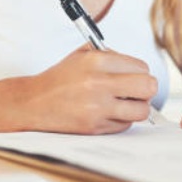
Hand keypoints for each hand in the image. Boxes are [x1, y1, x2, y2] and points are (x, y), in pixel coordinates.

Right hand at [14, 48, 157, 134]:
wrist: (33, 103)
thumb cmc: (61, 78)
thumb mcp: (82, 55)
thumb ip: (112, 55)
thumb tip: (140, 68)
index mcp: (97, 61)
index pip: (141, 67)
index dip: (139, 72)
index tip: (131, 75)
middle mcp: (98, 84)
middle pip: (148, 87)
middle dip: (145, 89)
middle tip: (136, 90)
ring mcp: (97, 108)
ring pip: (141, 110)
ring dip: (136, 107)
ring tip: (124, 103)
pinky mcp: (95, 127)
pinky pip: (125, 125)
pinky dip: (121, 119)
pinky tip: (108, 112)